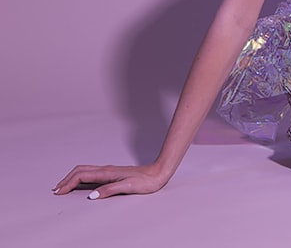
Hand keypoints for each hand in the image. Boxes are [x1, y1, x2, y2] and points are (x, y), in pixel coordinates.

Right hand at [53, 163, 169, 198]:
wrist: (158, 172)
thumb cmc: (146, 181)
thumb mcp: (128, 187)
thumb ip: (109, 190)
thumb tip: (92, 196)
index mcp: (108, 173)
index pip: (82, 176)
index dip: (68, 183)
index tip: (59, 192)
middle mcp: (107, 170)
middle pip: (80, 171)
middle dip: (66, 179)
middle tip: (56, 190)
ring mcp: (109, 171)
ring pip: (85, 171)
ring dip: (72, 178)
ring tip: (63, 186)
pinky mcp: (113, 173)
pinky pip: (92, 173)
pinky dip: (81, 178)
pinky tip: (81, 184)